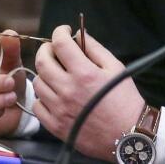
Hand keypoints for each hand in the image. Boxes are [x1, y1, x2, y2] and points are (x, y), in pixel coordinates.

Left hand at [33, 25, 144, 161]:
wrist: (127, 134)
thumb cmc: (124, 100)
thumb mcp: (116, 68)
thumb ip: (95, 49)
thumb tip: (79, 35)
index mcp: (84, 73)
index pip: (60, 44)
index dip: (59, 32)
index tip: (63, 31)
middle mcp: (67, 89)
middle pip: (42, 61)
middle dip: (46, 49)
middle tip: (54, 49)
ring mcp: (58, 109)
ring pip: (37, 82)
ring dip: (45, 73)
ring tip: (56, 73)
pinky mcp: (54, 125)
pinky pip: (37, 105)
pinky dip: (43, 96)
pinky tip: (55, 94)